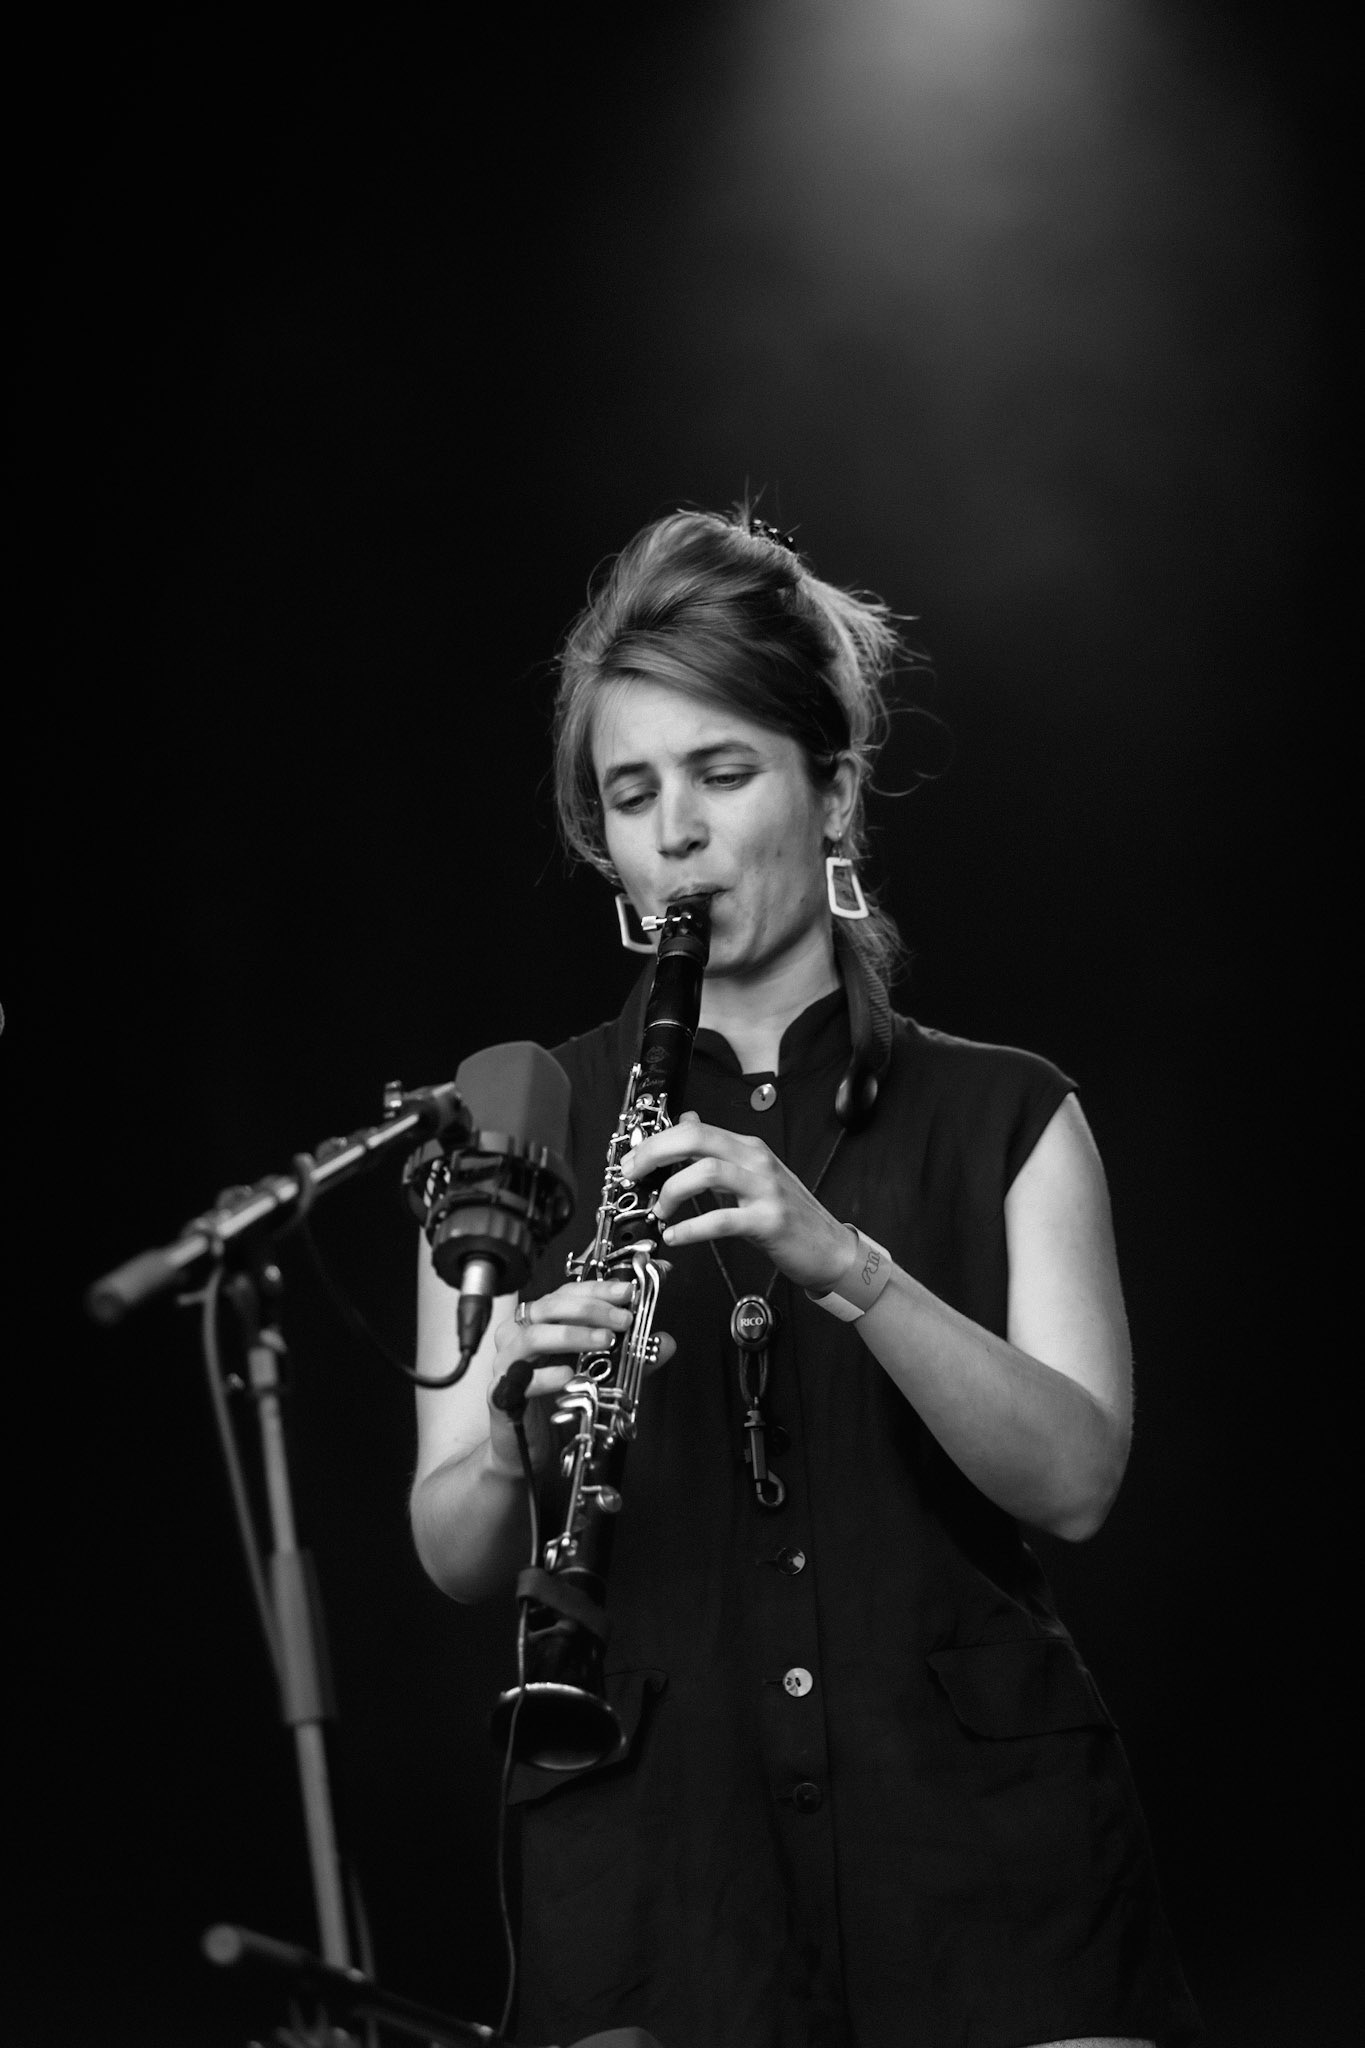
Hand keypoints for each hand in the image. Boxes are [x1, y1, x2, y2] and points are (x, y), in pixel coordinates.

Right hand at [486, 1279, 675, 1473]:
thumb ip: (629, 1357)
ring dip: (573, 1335)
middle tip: (624, 1320)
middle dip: (591, 1308)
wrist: (521, 1447)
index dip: (599, 1289)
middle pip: (550, 1306)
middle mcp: (519, 1335)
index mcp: (540, 1322)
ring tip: (604, 1341)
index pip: (567, 1293)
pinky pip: (521, 1380)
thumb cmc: (554, 1401)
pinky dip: (546, 1375)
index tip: (629, 1292)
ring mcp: (508, 1363)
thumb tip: (664, 1342)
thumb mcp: (598, 1374)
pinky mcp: (501, 1394)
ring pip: (533, 1336)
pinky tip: (568, 1376)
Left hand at [622, 1112, 856, 1292]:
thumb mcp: (751, 1175)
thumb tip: (687, 1122)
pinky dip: (691, 1229)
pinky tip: (675, 1236)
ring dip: (671, 1191)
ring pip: (706, 1172)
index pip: (694, 1128)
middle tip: (632, 1175)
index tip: (631, 1160)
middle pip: (696, 1138)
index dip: (655, 1141)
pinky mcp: (768, 1221)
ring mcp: (764, 1190)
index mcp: (748, 1149)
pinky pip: (722, 1220)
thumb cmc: (787, 1215)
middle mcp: (756, 1161)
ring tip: (659, 1211)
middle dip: (654, 1153)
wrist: (829, 1248)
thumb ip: (718, 1151)